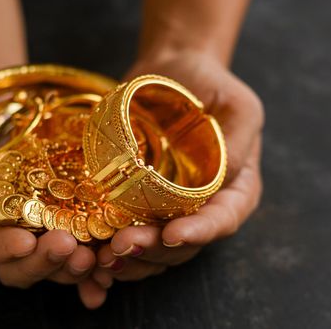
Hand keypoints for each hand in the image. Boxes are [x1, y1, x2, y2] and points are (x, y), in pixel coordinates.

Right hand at [0, 77, 107, 308]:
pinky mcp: (64, 214)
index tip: (23, 243)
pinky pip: (81, 241)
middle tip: (69, 248)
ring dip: (73, 264)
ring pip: (52, 259)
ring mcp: (34, 225)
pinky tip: (111, 259)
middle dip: (43, 261)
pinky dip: (96, 255)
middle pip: (18, 263)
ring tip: (94, 255)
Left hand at [92, 51, 263, 282]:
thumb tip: (224, 177)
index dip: (198, 233)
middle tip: (122, 246)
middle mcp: (203, 208)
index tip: (172, 235)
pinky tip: (90, 251)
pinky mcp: (138, 203)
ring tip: (102, 258)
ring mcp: (168, 209)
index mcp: (235, 191)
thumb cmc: (214, 86)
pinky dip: (108, 247)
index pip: (222, 220)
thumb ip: (238, 140)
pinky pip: (126, 233)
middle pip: (182, 244)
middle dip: (153, 250)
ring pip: (152, 249)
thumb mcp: (240, 106)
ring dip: (128, 258)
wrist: (173, 73)